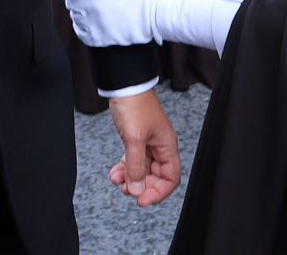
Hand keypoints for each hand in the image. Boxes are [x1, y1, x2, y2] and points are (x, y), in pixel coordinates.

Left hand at [58, 0, 162, 45]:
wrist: (159, 10)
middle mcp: (88, 8)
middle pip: (69, 0)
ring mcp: (93, 25)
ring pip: (75, 17)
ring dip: (81, 11)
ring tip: (96, 6)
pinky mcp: (100, 39)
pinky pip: (82, 34)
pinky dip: (84, 28)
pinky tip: (94, 21)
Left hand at [107, 90, 180, 206]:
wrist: (123, 85)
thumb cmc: (134, 105)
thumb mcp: (134, 139)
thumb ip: (135, 166)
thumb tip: (137, 189)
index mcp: (167, 146)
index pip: (170, 178)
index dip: (158, 192)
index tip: (142, 200)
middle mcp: (160, 146)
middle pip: (156, 177)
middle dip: (141, 186)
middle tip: (127, 190)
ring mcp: (148, 143)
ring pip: (143, 170)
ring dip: (131, 178)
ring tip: (118, 181)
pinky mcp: (136, 139)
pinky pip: (133, 161)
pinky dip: (125, 168)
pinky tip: (115, 173)